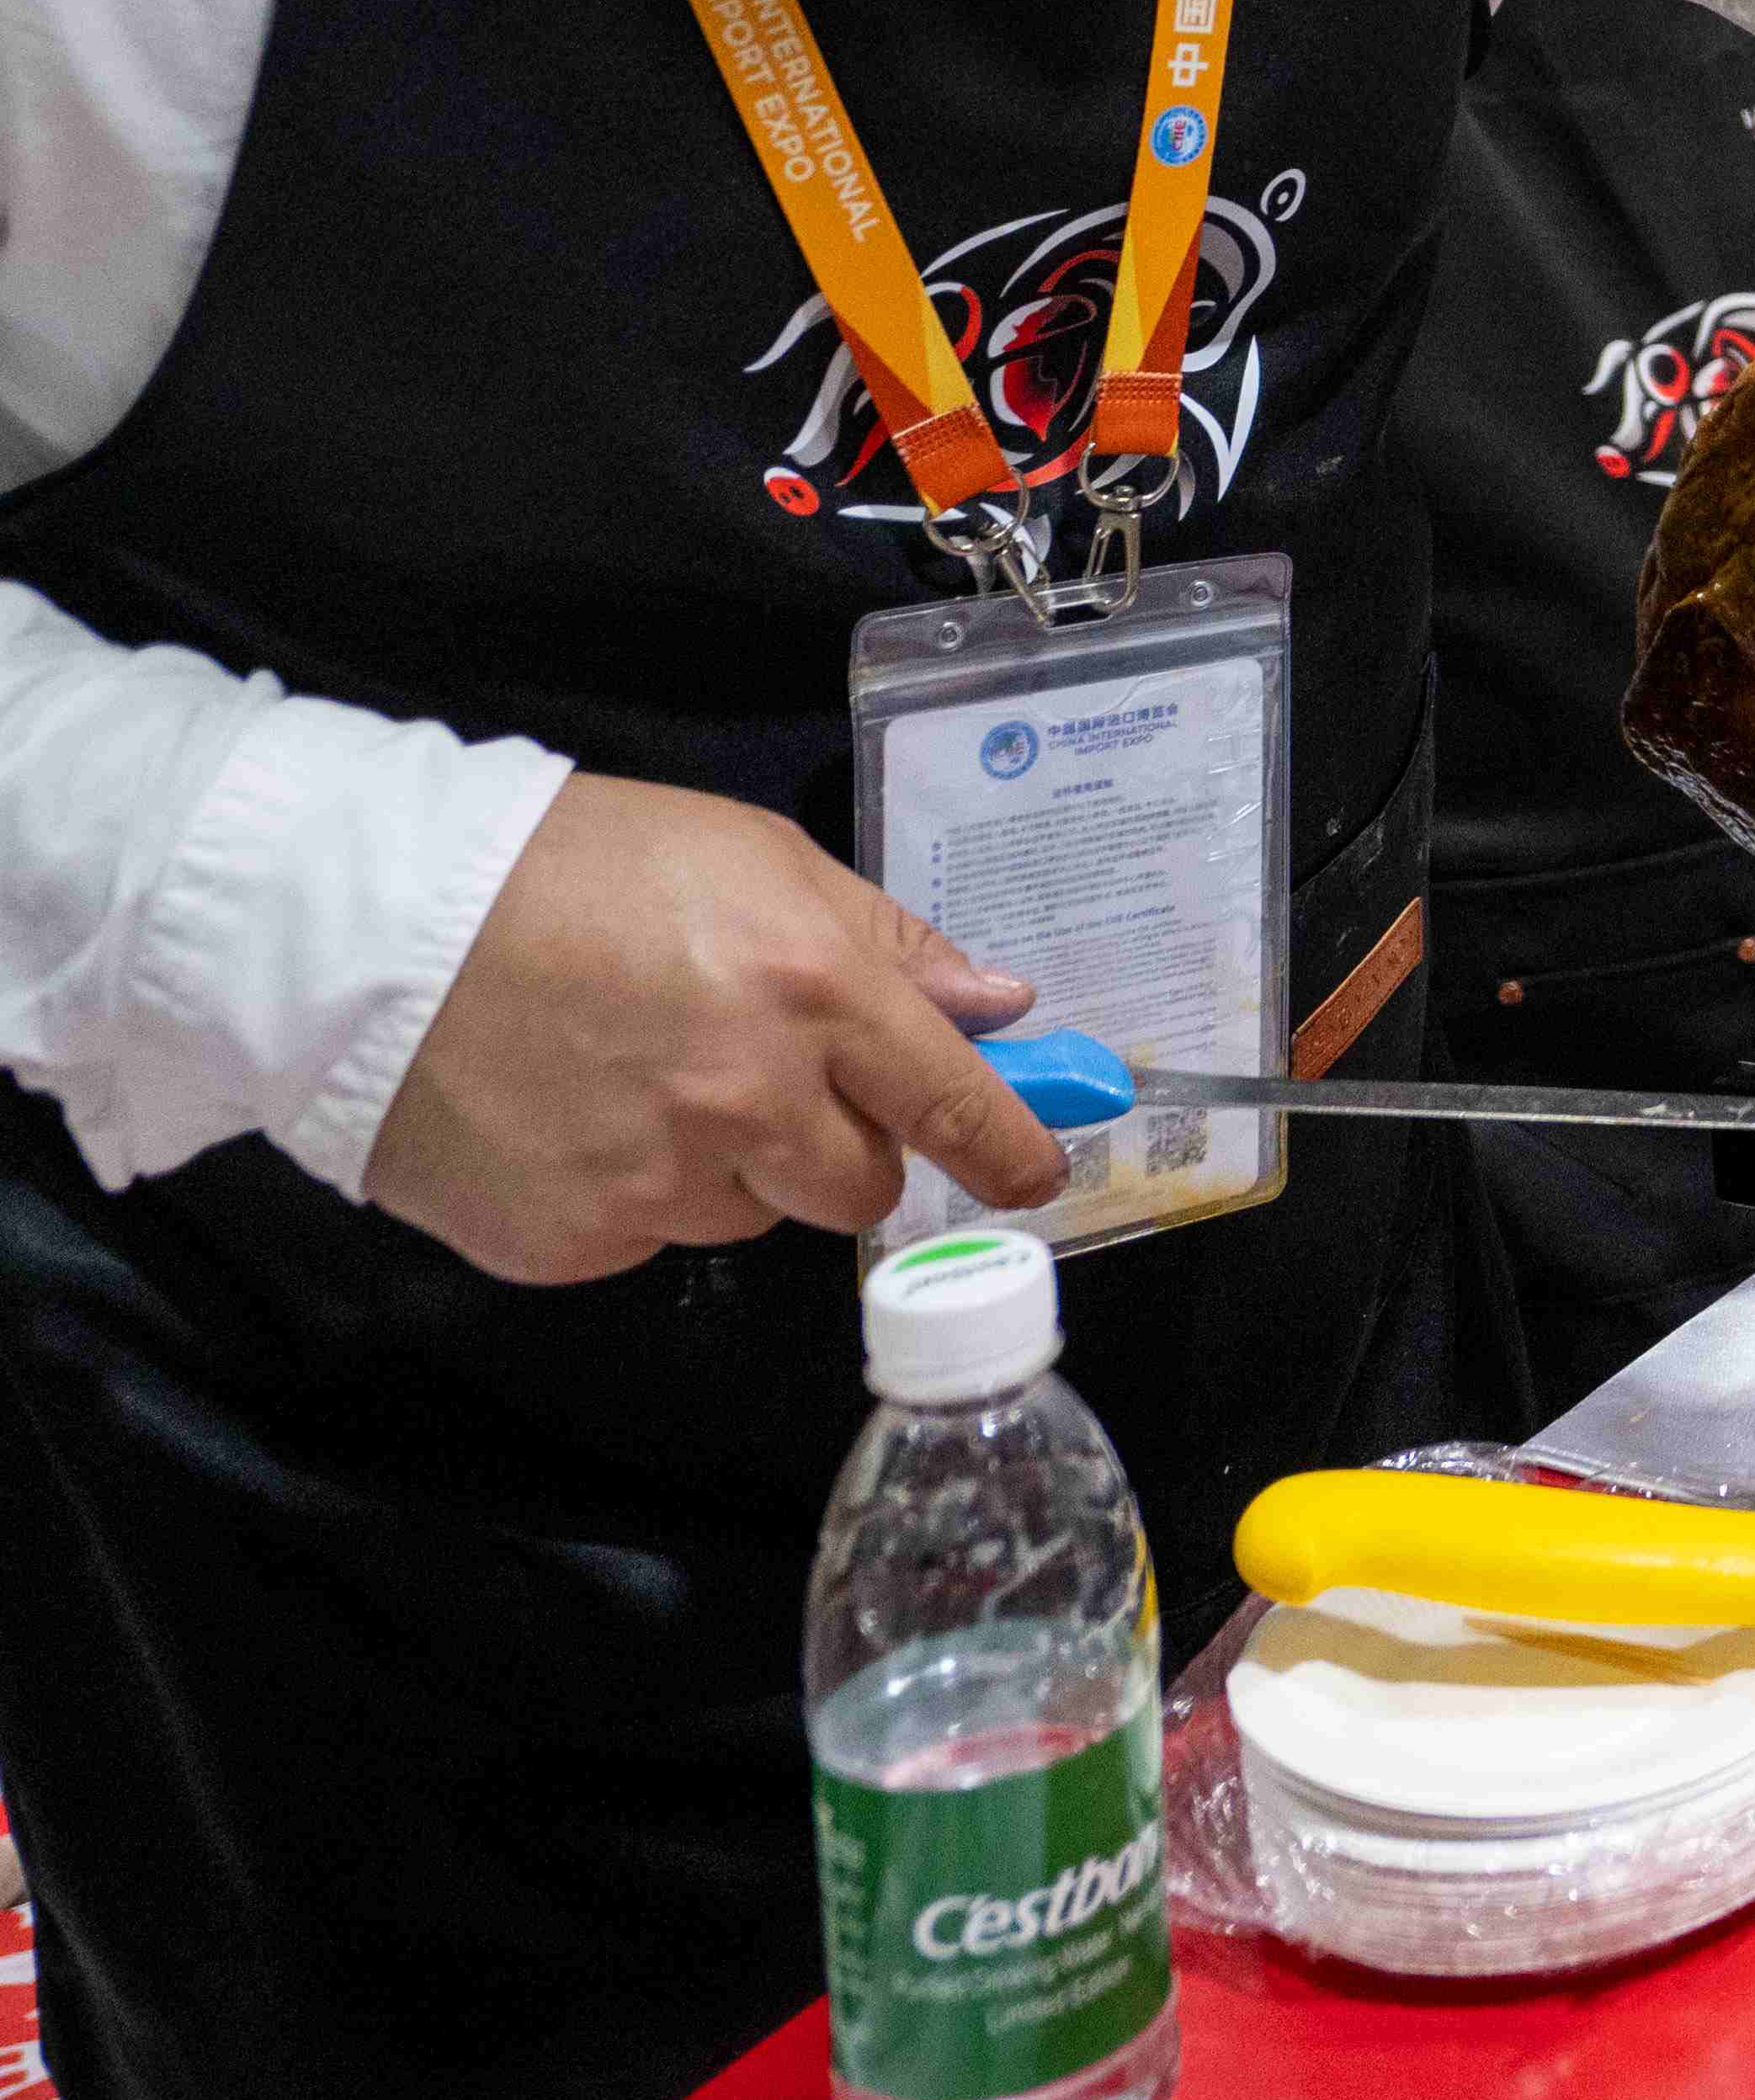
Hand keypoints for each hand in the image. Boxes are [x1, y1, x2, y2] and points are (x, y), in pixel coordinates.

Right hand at [360, 772, 1066, 1283]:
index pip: (951, 1104)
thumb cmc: (570, 869)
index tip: (1037, 1176)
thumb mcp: (755, 859)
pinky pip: (647, 1238)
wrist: (371, 927)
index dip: (1007, 1150)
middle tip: (767, 1082)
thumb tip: (997, 1006)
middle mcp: (748, 1101)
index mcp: (813, 994)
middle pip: (859, 1186)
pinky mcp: (572, 1241)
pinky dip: (630, 1194)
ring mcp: (655, 1184)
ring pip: (750, 1213)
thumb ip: (888, 942)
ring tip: (638, 1076)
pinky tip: (575, 1117)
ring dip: (726, 1166)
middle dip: (838, 1148)